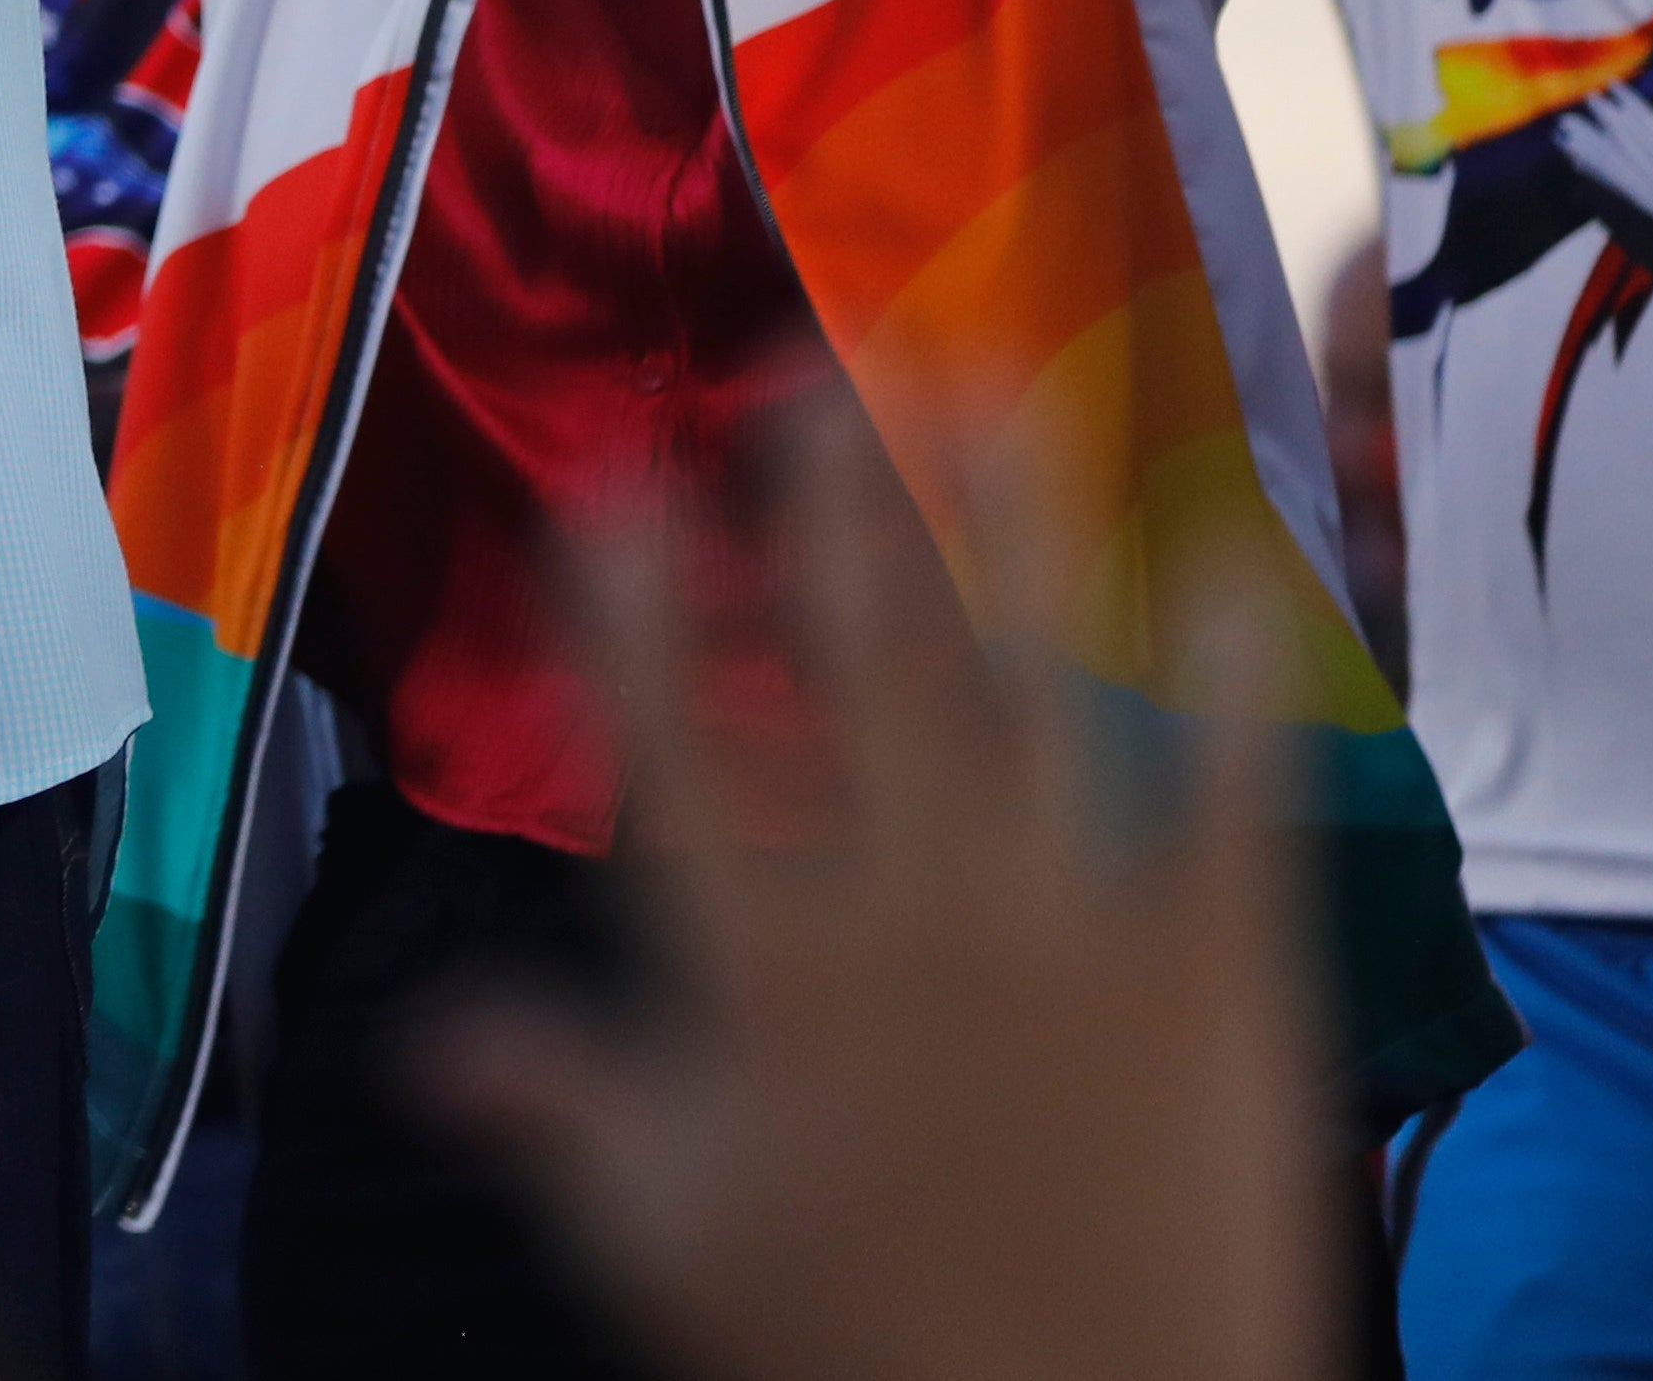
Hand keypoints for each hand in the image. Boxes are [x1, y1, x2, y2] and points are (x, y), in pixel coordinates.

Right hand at [417, 444, 1334, 1380]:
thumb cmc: (866, 1360)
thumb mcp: (674, 1248)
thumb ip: (559, 1114)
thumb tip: (419, 1039)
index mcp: (771, 984)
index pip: (682, 757)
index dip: (637, 616)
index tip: (606, 487)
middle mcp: (917, 921)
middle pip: (867, 678)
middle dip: (838, 513)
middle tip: (820, 370)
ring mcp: (1080, 936)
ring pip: (1034, 692)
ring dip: (1014, 529)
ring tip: (999, 389)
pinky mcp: (1229, 980)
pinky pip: (1232, 801)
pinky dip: (1233, 682)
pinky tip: (1231, 566)